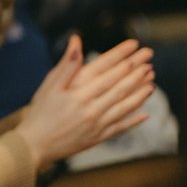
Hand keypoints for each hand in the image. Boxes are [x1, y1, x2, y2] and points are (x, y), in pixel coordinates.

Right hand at [17, 36, 154, 168]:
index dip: (121, 56)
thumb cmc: (40, 113)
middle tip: (149, 57)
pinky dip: (134, 120)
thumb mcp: (49, 86)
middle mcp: (90, 108)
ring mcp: (96, 124)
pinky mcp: (98, 138)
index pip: (106, 70)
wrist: (34, 145)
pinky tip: (145, 113)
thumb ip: (67, 64)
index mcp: (78, 93)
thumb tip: (77, 41)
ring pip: (124, 106)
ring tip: (152, 79)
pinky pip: (120, 127)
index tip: (134, 45)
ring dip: (140, 92)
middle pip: (119, 86)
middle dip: (136, 70)